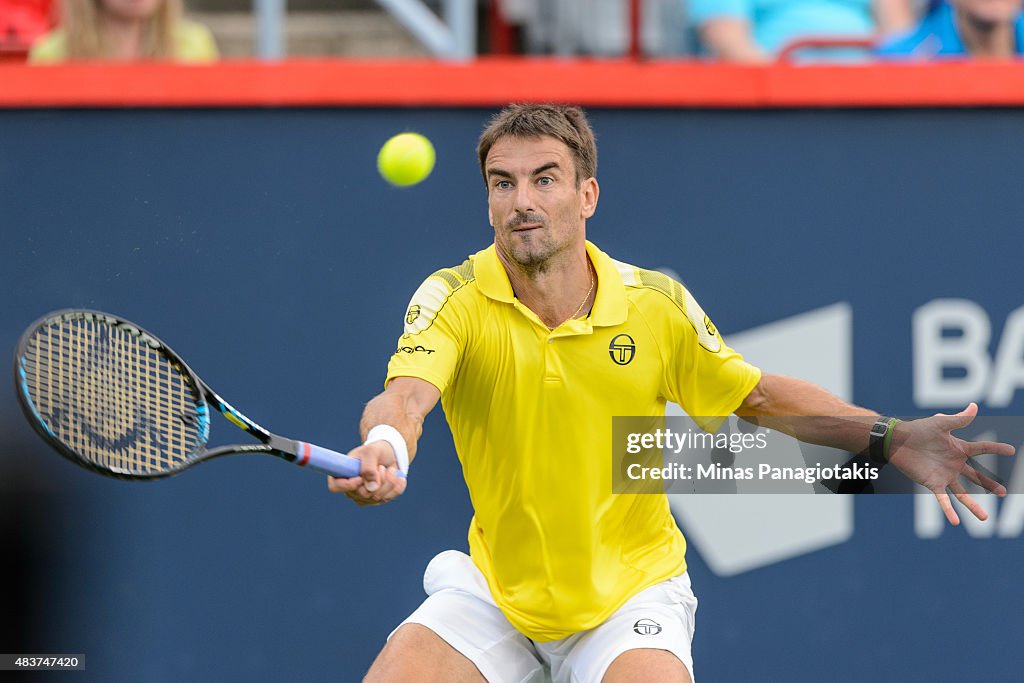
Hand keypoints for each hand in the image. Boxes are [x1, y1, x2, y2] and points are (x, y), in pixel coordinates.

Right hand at [326, 440, 407, 505]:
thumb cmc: (374, 451)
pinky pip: (389, 498)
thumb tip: (371, 488)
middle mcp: (350, 489)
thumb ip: (368, 467)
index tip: (360, 477)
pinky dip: (396, 486)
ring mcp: (364, 497)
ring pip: (377, 498)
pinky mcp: (378, 499)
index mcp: (341, 474)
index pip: (335, 487)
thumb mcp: (371, 452)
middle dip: (377, 480)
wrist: (388, 454)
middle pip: (362, 495)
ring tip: (390, 469)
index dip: (348, 485)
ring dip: (388, 482)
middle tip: (381, 467)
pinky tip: (399, 477)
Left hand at [889, 403, 1014, 524]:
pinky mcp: (932, 483)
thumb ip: (958, 419)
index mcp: (958, 448)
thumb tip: (974, 406)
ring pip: (963, 494)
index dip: (996, 448)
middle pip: (976, 477)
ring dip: (973, 506)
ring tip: (985, 518)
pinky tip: (955, 522)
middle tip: (1004, 493)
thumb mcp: (940, 424)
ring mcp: (944, 475)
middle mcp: (954, 464)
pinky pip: (942, 500)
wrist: (897, 441)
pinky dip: (948, 510)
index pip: (982, 449)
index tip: (1011, 450)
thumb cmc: (918, 430)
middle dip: (990, 485)